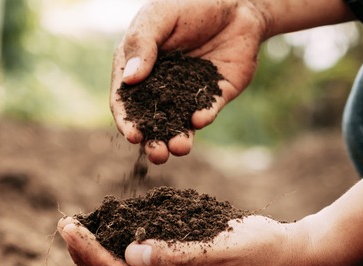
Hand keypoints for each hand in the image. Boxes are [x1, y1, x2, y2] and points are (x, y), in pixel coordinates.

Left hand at [58, 215, 313, 265]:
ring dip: (101, 259)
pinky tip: (111, 238)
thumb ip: (175, 254)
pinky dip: (123, 258)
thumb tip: (128, 254)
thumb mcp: (222, 248)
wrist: (296, 262)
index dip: (93, 256)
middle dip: (89, 258)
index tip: (71, 228)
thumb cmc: (266, 252)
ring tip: (78, 231)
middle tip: (66, 224)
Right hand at [111, 0, 268, 163]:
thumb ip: (143, 45)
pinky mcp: (214, 96)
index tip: (132, 135)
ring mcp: (186, 94)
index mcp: (138, 67)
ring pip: (178, 124)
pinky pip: (206, 112)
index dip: (127, 120)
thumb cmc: (191, 4)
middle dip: (153, 141)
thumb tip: (129, 80)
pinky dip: (202, 117)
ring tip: (179, 148)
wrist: (237, 4)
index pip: (125, 100)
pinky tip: (200, 119)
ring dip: (177, 139)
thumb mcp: (159, 17)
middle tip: (157, 154)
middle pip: (151, 121)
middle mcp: (160, 86)